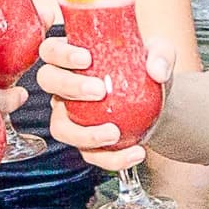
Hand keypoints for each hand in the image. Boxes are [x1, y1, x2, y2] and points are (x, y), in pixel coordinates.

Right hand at [34, 32, 170, 164]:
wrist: (156, 107)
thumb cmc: (146, 73)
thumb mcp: (160, 55)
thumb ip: (161, 56)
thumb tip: (157, 71)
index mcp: (73, 58)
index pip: (51, 50)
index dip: (60, 54)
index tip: (86, 58)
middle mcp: (65, 86)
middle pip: (47, 82)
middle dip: (69, 87)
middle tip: (99, 91)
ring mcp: (70, 116)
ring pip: (60, 127)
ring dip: (84, 133)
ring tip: (114, 133)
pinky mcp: (86, 143)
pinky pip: (89, 154)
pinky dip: (112, 157)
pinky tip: (135, 152)